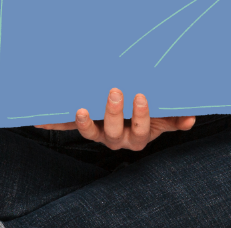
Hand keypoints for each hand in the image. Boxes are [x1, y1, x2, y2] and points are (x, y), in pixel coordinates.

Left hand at [34, 88, 196, 150]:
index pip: (141, 128)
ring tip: (81, 109)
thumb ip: (178, 117)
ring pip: (92, 133)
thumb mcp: (167, 115)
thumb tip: (191, 119)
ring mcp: (100, 133)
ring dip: (85, 123)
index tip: (141, 97)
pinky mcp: (85, 126)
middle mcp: (119, 138)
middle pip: (114, 132)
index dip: (140, 116)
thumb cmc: (153, 112)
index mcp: (140, 134)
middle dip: (114, 113)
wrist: (133, 111)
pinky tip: (40, 120)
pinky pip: (69, 127)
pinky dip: (55, 123)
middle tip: (115, 92)